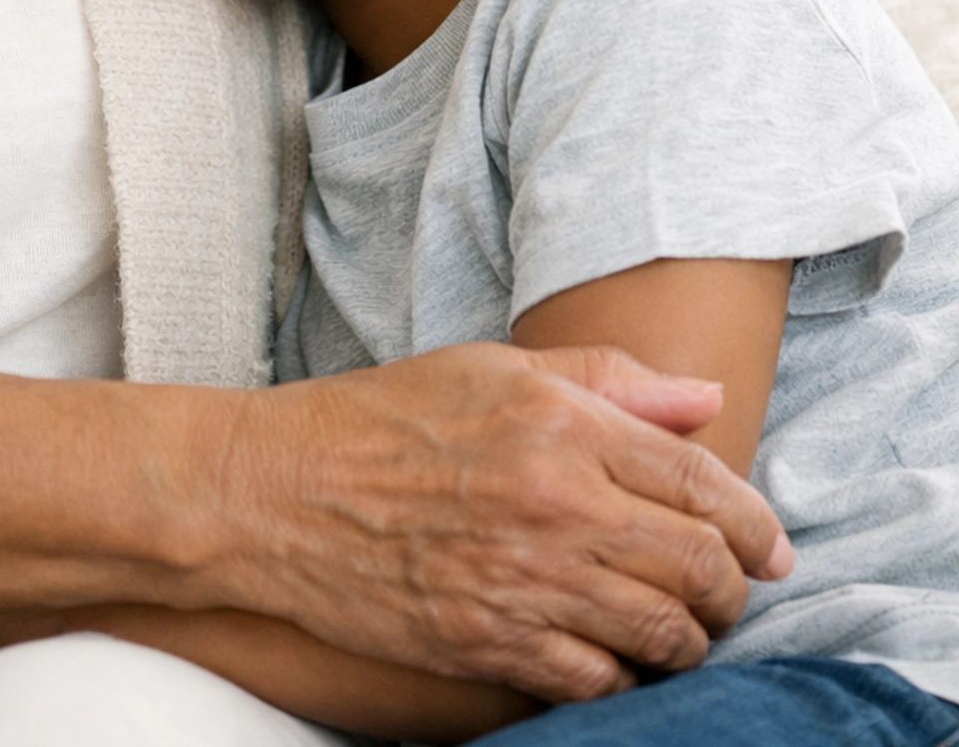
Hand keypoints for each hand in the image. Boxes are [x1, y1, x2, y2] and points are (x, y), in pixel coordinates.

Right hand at [198, 341, 791, 701]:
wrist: (280, 491)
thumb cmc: (384, 418)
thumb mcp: (494, 368)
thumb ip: (607, 381)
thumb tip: (704, 400)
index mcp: (559, 423)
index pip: (700, 479)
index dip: (753, 520)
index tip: (770, 545)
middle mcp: (554, 502)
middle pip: (699, 565)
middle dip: (733, 588)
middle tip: (727, 591)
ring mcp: (523, 580)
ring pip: (663, 634)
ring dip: (690, 639)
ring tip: (680, 628)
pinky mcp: (490, 643)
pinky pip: (598, 683)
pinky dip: (624, 678)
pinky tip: (614, 657)